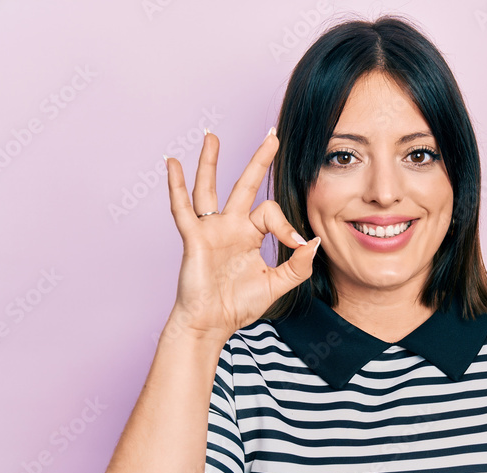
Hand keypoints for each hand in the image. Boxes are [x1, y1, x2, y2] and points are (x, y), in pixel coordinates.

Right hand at [163, 128, 319, 342]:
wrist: (212, 323)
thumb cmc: (239, 305)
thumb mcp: (278, 284)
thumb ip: (298, 265)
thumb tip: (314, 241)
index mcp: (250, 235)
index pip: (271, 213)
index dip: (287, 225)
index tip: (297, 244)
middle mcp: (230, 227)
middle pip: (246, 185)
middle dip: (259, 160)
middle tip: (272, 135)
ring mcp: (210, 230)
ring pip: (210, 188)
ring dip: (210, 162)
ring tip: (212, 135)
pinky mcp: (194, 238)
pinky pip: (183, 208)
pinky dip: (176, 186)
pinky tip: (172, 163)